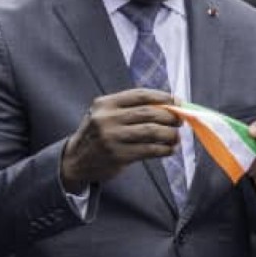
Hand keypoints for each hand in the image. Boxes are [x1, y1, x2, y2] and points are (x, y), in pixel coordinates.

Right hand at [59, 89, 179, 192]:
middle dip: (170, 116)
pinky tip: (170, 149)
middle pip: (149, 113)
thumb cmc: (98, 135)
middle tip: (180, 121)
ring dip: (170, 134)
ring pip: (151, 131)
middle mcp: (107, 118)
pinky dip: (164, 149)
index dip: (163, 97)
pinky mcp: (118, 155)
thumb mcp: (105, 115)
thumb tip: (169, 106)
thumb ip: (130, 109)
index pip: (140, 95)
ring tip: (176, 137)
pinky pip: (149, 150)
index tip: (178, 101)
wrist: (75, 161)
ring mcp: (112, 137)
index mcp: (105, 104)